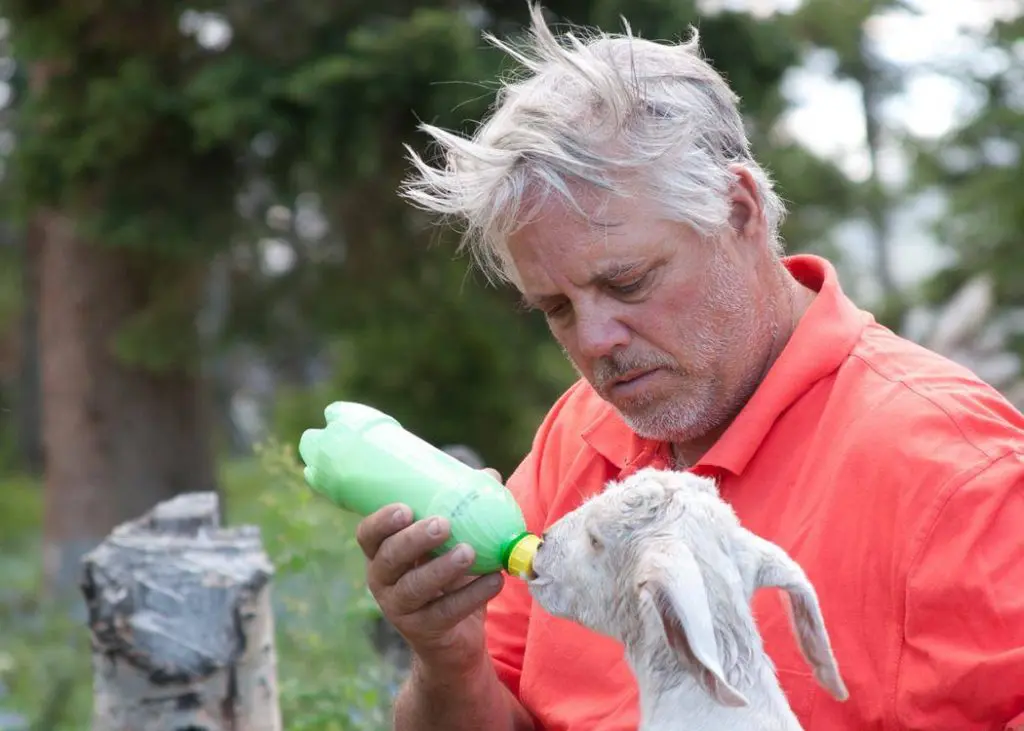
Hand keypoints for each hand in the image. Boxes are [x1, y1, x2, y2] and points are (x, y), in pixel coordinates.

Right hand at [356, 468, 506, 675]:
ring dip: (442, 567)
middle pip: (388, 558)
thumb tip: (490, 475)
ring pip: (414, 587)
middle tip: (443, 524)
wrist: (455, 638)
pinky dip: (472, 594)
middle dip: (414, 539)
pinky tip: (494, 579)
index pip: (368, 534)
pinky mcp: (423, 631)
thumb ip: (466, 511)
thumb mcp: (453, 542)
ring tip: (470, 552)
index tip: (405, 508)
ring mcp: (399, 608)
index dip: (381, 522)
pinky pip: (445, 612)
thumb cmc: (449, 578)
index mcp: (383, 552)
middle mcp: (383, 580)